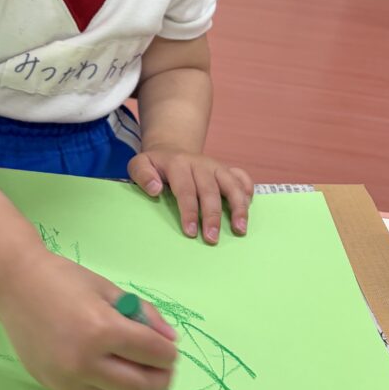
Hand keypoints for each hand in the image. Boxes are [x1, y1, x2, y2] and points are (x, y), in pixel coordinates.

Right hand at [0, 249, 176, 389]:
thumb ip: (143, 313)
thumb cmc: (62, 279)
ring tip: (133, 367)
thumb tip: (169, 340)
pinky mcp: (53, 386)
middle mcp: (85, 360)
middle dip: (161, 380)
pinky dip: (105, 385)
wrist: (14, 285)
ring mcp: (67, 377)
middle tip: (163, 370)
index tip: (170, 350)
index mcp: (102, 329)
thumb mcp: (107, 288)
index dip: (168, 354)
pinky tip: (103, 366)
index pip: (152, 353)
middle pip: (141, 387)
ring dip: (133, 386)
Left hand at [128, 146, 253, 243]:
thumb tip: (155, 189)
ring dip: (238, 207)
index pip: (185, 190)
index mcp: (178, 164)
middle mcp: (201, 164)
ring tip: (240, 229)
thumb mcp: (139, 165)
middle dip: (212, 216)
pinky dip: (248, 191)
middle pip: (210, 191)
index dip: (189, 211)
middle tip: (212, 239)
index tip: (190, 231)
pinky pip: (242, 178)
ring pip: (232, 185)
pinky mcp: (227, 170)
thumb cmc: (155, 165)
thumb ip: (142, 175)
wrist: (172, 150)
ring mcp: (216, 167)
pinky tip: (249, 207)